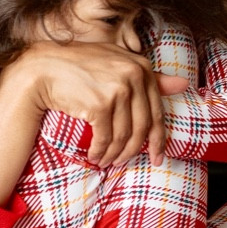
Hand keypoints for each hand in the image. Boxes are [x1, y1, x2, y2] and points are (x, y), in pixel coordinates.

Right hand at [11, 42, 185, 165]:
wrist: (42, 68)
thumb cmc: (78, 66)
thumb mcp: (116, 64)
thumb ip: (149, 77)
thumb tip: (184, 84)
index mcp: (140, 66)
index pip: (157, 110)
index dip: (158, 138)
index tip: (157, 155)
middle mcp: (133, 75)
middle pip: (143, 126)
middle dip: (136, 150)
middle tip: (126, 163)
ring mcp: (117, 89)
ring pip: (125, 135)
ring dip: (116, 154)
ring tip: (107, 161)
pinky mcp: (100, 104)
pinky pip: (106, 138)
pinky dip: (101, 152)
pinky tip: (95, 157)